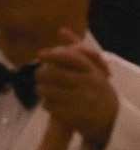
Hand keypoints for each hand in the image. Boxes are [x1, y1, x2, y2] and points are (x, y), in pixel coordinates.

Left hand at [36, 27, 117, 149]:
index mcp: (92, 71)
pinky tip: (49, 103)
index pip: (71, 58)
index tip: (40, 55)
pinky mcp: (75, 116)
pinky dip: (46, 104)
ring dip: (41, 89)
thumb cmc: (96, 88)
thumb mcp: (92, 68)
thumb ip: (76, 48)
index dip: (53, 55)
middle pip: (54, 75)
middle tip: (38, 75)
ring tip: (41, 89)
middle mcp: (88, 84)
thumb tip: (62, 30)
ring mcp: (82, 100)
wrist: (112, 119)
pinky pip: (51, 106)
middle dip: (41, 74)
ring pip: (49, 91)